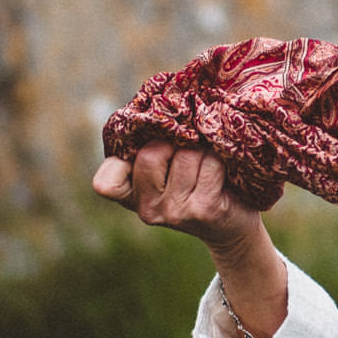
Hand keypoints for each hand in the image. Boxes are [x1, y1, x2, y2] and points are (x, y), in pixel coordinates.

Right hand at [94, 142, 287, 337]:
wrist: (231, 228)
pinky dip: (220, 158)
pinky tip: (223, 171)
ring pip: (186, 154)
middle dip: (174, 142)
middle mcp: (148, 209)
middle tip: (189, 150)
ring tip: (208, 161)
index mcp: (131, 197)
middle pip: (151, 153)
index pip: (105, 183)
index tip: (148, 150)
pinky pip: (210, 163)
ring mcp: (175, 212)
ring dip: (202, 149)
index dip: (121, 159)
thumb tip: (158, 108)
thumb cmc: (195, 186)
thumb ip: (150, 150)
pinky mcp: (204, 209)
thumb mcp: (165, 173)